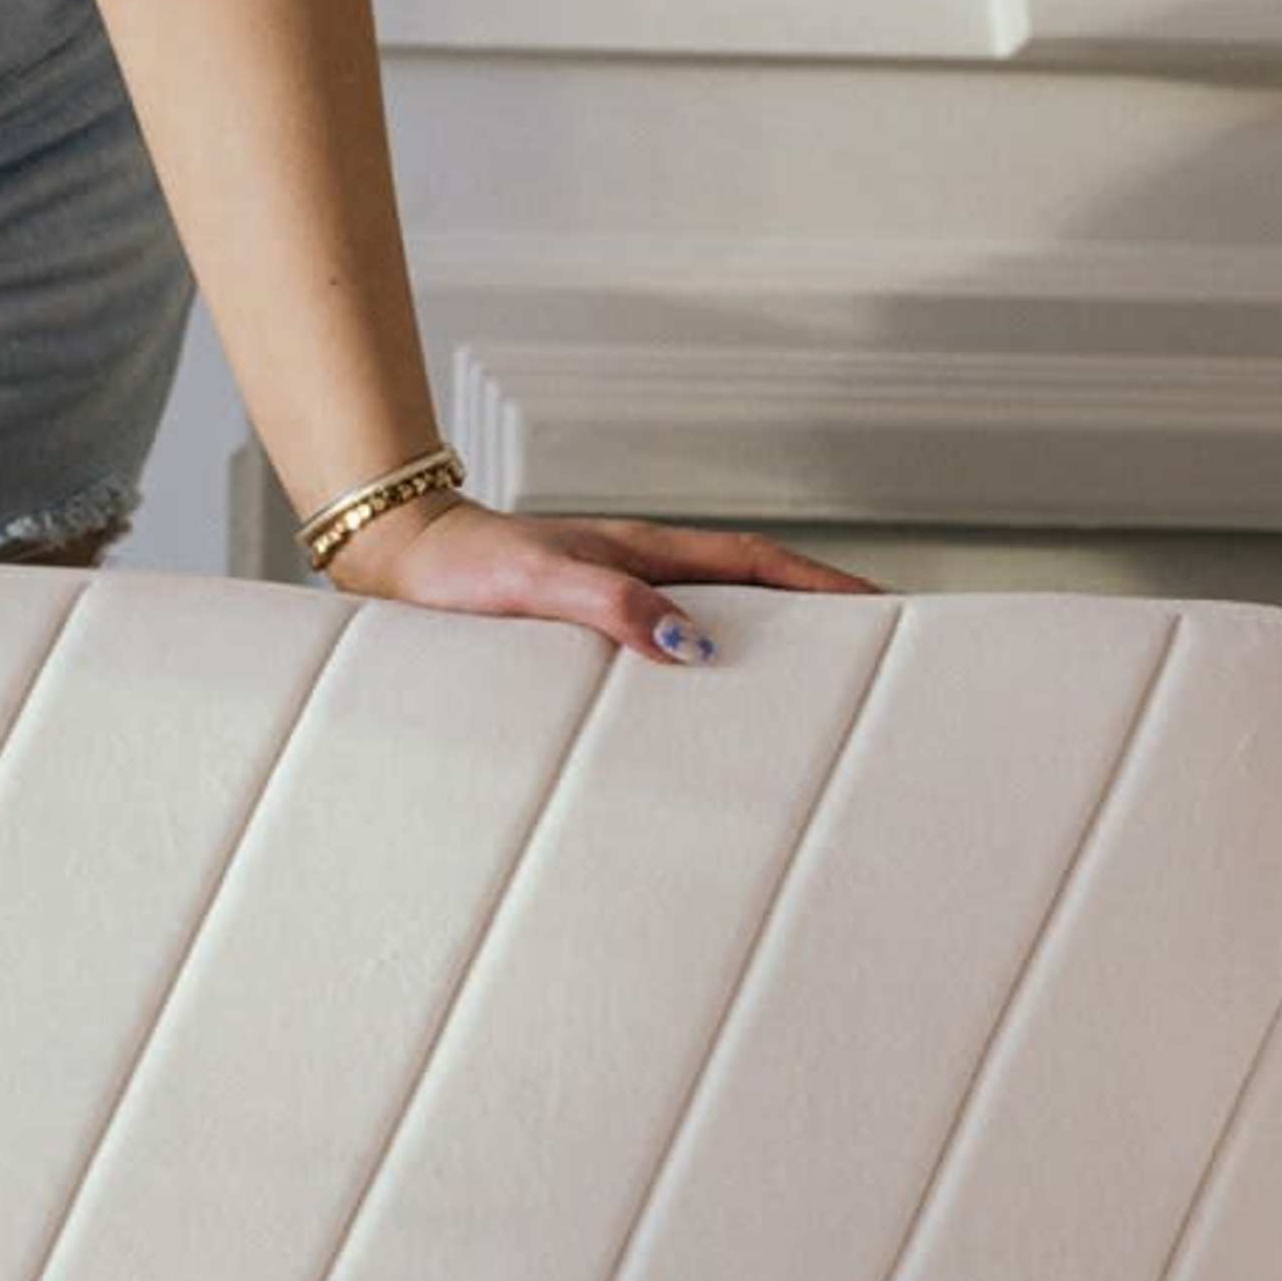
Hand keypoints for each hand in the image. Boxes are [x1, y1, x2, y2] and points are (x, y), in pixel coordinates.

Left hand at [325, 493, 884, 666]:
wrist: (398, 562)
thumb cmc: (462, 566)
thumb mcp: (539, 582)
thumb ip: (609, 605)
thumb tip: (692, 645)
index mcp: (644, 550)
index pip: (758, 561)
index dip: (822, 584)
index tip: (883, 609)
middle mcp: (639, 574)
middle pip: (748, 597)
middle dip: (811, 626)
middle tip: (868, 673)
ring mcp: (615, 603)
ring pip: (708, 630)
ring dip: (755, 660)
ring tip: (803, 715)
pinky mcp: (585, 637)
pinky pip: (660, 658)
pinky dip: (696, 683)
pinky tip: (700, 730)